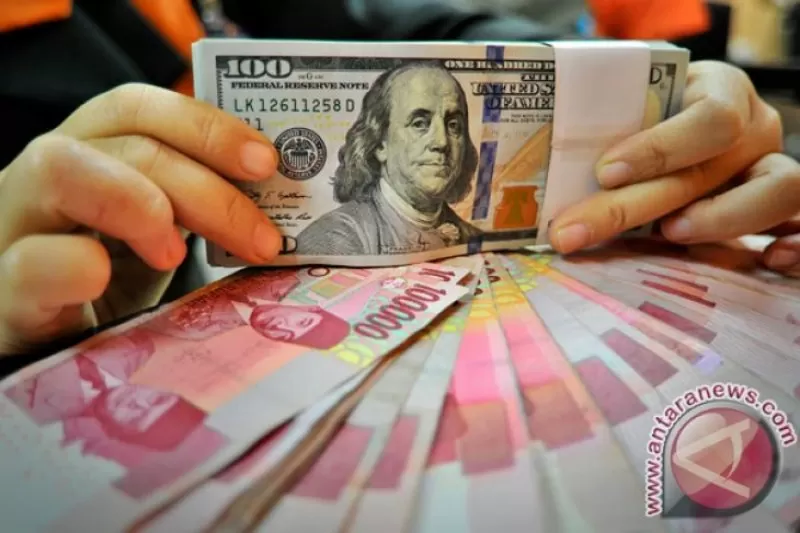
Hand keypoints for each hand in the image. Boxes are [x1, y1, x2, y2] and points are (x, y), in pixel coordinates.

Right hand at [0, 84, 282, 354]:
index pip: (139, 108)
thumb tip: (283, 204)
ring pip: (58, 170)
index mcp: (91, 153)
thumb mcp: (160, 235)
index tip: (267, 162)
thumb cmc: (113, 285)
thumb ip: (201, 209)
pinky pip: (27, 262)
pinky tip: (105, 279)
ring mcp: (15, 225)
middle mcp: (46, 174)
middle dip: (206, 187)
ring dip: (139, 206)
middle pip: (124, 142)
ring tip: (176, 256)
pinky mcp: (4, 289)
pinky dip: (72, 265)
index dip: (206, 126)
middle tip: (261, 237)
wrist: (53, 349)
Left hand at [548, 60, 799, 275]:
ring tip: (669, 236)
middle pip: (708, 169)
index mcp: (720, 92)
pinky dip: (795, 245)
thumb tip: (543, 191)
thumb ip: (608, 139)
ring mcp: (772, 168)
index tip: (604, 172)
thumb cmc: (650, 118)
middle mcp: (754, 129)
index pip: (706, 117)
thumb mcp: (632, 114)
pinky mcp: (782, 207)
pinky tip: (769, 260)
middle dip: (633, 206)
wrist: (687, 130)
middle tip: (573, 233)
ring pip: (775, 193)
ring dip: (720, 220)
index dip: (659, 147)